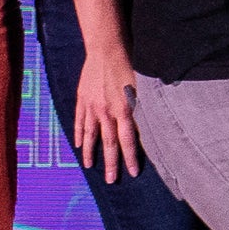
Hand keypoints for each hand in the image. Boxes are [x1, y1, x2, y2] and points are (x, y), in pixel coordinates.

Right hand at [71, 40, 144, 182]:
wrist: (106, 49)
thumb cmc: (129, 64)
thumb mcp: (141, 87)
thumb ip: (142, 108)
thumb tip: (149, 125)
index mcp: (124, 110)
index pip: (128, 140)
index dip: (131, 158)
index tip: (133, 173)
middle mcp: (107, 112)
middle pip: (109, 143)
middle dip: (111, 163)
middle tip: (111, 180)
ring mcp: (92, 107)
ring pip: (92, 135)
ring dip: (91, 153)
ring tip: (90, 167)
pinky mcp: (82, 99)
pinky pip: (80, 121)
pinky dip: (80, 134)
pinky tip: (79, 145)